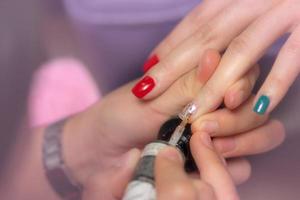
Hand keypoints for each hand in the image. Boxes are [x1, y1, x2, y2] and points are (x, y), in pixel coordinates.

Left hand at [63, 50, 284, 198]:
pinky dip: (230, 165)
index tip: (228, 96)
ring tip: (202, 144)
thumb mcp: (153, 97)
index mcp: (202, 83)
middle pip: (255, 109)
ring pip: (259, 136)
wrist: (100, 154)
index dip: (242, 84)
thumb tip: (215, 55)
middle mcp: (216, 108)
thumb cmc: (120, 116)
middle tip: (203, 126)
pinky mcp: (212, 164)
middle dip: (238, 118)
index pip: (243, 76)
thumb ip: (188, 84)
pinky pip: (241, 167)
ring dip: (241, 141)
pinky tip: (202, 163)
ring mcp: (218, 137)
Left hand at [131, 0, 299, 118]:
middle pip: (207, 37)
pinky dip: (273, 82)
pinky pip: (293, 57)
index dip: (169, 45)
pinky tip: (253, 108)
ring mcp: (288, 8)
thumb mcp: (250, 0)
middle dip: (173, 67)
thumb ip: (226, 17)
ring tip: (191, 113)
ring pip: (242, 50)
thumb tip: (199, 50)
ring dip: (215, 85)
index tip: (146, 68)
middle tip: (145, 92)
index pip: (196, 21)